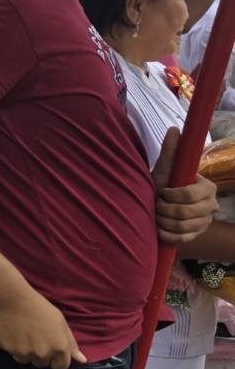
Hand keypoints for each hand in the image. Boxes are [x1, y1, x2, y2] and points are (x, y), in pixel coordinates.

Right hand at [0, 286, 84, 368]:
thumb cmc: (39, 307)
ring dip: (26, 352)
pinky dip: (13, 347)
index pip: (61, 367)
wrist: (11, 298)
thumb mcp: (61, 323)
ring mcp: (25, 353)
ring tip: (22, 335)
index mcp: (59, 347)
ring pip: (27, 360)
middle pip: (43, 364)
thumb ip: (71, 343)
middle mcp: (43, 354)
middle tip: (35, 338)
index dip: (56, 360)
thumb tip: (82, 360)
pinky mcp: (9, 350)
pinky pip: (13, 354)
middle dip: (40, 355)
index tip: (51, 349)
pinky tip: (13, 333)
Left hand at [153, 127, 219, 242]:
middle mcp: (211, 205)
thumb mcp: (165, 169)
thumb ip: (170, 152)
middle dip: (163, 209)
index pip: (188, 195)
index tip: (161, 191)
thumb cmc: (163, 185)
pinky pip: (181, 239)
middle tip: (156, 203)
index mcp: (207, 188)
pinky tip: (159, 227)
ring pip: (181, 227)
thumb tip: (175, 129)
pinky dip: (165, 234)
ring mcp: (206, 222)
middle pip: (184, 213)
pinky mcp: (197, 235)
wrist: (160, 205)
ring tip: (156, 213)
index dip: (170, 195)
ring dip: (162, 221)